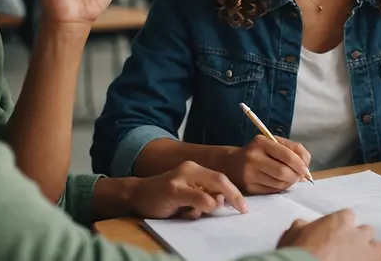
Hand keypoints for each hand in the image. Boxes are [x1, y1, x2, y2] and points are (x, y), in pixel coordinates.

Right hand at [129, 161, 246, 218]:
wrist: (136, 195)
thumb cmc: (165, 198)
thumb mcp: (188, 195)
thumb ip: (204, 195)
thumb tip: (224, 202)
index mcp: (196, 169)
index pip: (222, 178)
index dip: (235, 192)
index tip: (244, 206)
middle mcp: (190, 169)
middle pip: (220, 180)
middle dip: (234, 196)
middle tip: (242, 209)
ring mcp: (180, 178)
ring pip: (210, 194)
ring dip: (210, 207)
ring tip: (192, 211)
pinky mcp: (173, 189)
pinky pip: (198, 200)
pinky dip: (199, 210)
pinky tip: (184, 212)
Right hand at [218, 135, 311, 194]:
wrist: (231, 163)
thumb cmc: (258, 152)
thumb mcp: (273, 143)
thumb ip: (292, 149)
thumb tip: (306, 168)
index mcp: (261, 142)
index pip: (287, 155)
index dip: (300, 164)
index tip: (305, 169)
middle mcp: (253, 157)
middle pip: (283, 171)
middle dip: (296, 176)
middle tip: (300, 176)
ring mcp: (249, 174)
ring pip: (279, 183)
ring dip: (290, 183)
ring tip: (290, 178)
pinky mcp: (249, 187)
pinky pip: (272, 190)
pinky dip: (281, 188)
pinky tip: (280, 183)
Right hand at [277, 209, 380, 260]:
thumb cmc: (297, 253)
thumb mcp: (292, 234)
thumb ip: (303, 226)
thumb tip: (302, 224)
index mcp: (339, 221)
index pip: (348, 215)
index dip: (342, 226)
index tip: (336, 234)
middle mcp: (357, 234)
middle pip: (366, 230)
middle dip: (359, 238)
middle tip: (347, 249)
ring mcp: (366, 251)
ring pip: (377, 246)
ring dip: (370, 252)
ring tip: (359, 259)